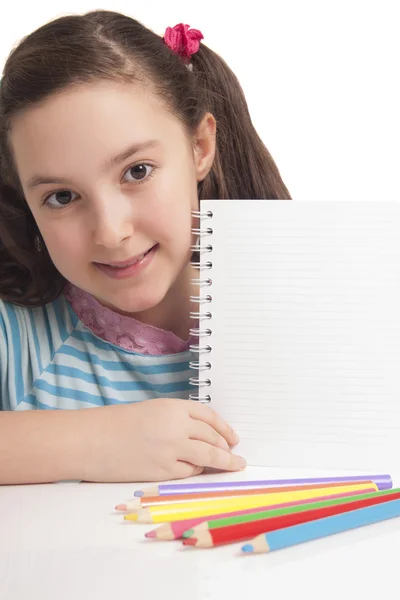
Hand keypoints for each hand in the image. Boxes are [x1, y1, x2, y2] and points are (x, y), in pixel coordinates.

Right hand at [80, 399, 246, 481]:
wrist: (91, 440)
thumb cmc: (117, 424)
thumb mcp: (151, 411)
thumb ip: (177, 420)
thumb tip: (203, 436)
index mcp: (174, 407)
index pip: (209, 417)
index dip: (225, 428)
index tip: (233, 438)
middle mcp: (177, 427)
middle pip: (213, 438)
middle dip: (228, 449)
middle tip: (236, 456)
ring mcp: (171, 450)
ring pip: (207, 457)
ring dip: (223, 462)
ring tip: (232, 466)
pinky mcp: (162, 471)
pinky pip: (189, 472)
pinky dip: (196, 471)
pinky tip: (198, 471)